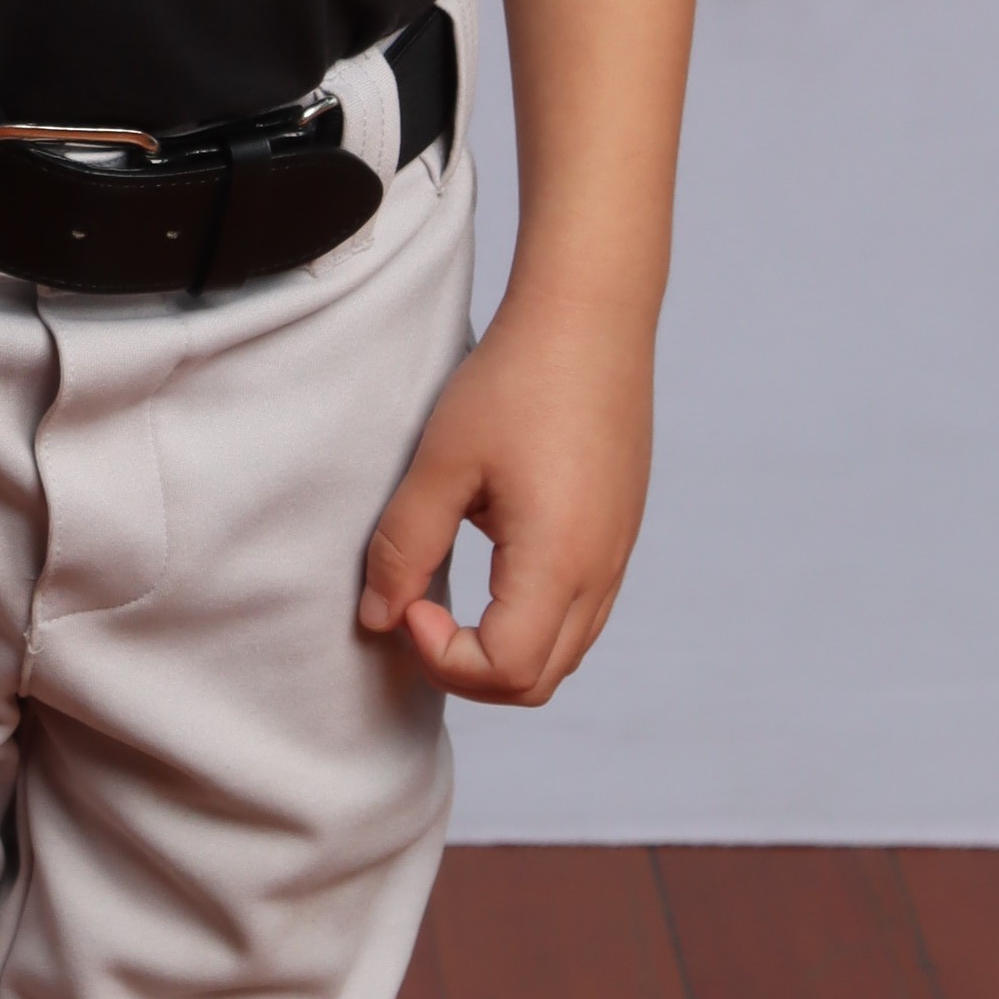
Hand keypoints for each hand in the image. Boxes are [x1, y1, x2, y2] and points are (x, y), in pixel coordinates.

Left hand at [357, 310, 654, 704]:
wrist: (591, 316)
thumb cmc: (516, 378)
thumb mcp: (442, 459)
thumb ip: (404, 545)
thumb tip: (378, 617)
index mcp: (558, 559)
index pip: (504, 671)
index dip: (443, 657)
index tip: (409, 601)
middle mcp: (600, 571)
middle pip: (535, 682)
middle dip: (465, 671)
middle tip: (417, 610)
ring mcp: (618, 556)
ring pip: (562, 654)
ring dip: (499, 650)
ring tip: (447, 595)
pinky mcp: (620, 535)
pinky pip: (580, 614)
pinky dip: (531, 621)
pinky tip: (490, 567)